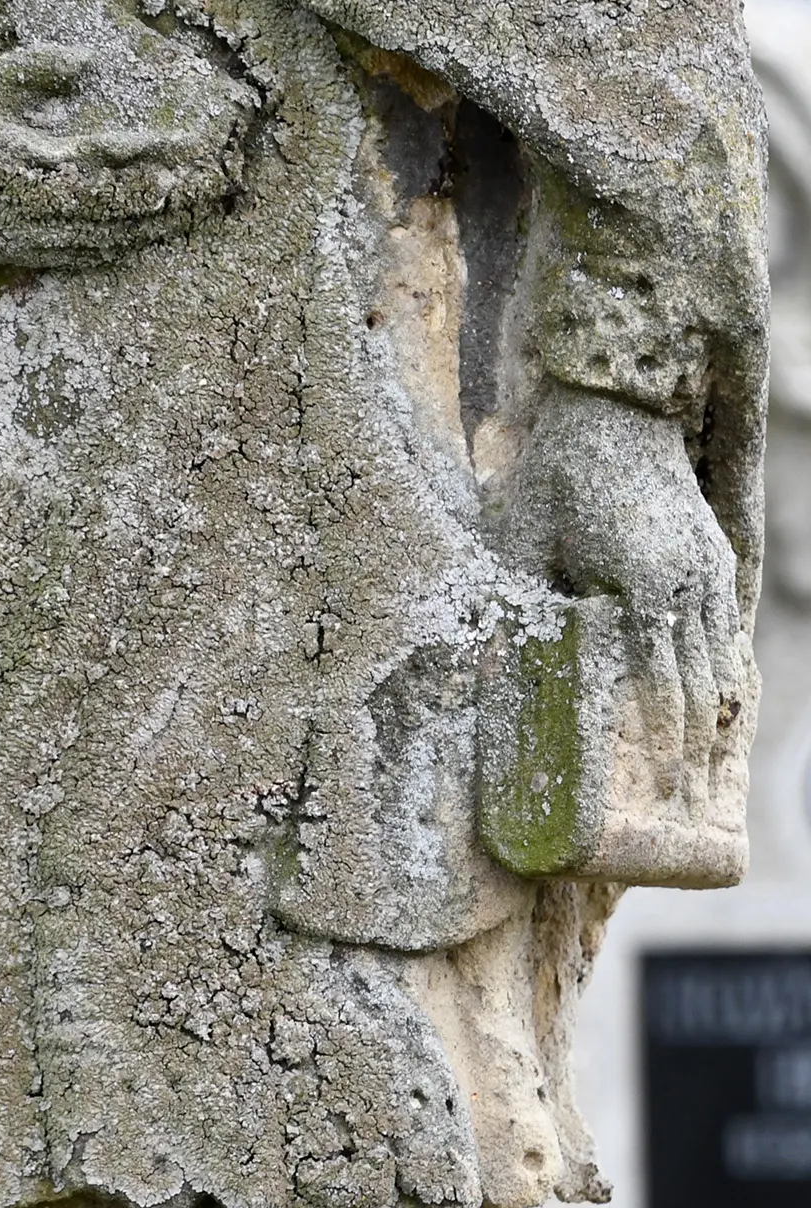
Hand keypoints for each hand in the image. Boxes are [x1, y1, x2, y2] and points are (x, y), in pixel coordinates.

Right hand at [0, 33, 251, 346]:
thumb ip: (31, 69)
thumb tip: (84, 58)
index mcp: (20, 166)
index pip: (104, 170)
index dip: (152, 165)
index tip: (194, 153)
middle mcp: (24, 211)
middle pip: (114, 213)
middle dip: (170, 200)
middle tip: (220, 186)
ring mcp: (15, 235)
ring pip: (100, 239)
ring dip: (151, 228)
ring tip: (196, 213)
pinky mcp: (4, 247)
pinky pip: (70, 256)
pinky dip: (113, 249)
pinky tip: (138, 241)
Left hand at [496, 384, 746, 792]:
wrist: (617, 404)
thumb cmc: (559, 470)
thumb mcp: (524, 536)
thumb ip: (514, 601)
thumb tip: (481, 672)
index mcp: (643, 583)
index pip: (662, 686)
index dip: (662, 745)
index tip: (658, 793)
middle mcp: (689, 582)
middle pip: (702, 688)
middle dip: (693, 750)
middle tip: (680, 803)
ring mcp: (709, 568)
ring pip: (722, 664)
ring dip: (714, 721)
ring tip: (700, 773)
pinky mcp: (715, 556)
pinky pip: (726, 632)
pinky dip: (724, 676)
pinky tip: (714, 710)